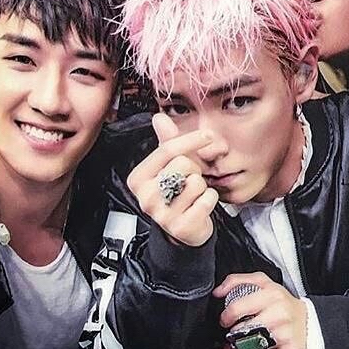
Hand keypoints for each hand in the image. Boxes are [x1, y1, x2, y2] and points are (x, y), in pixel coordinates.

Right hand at [127, 113, 218, 246]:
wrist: (183, 230)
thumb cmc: (177, 193)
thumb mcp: (170, 167)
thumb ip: (167, 142)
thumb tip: (159, 117)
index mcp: (138, 179)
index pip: (167, 150)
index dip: (192, 139)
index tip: (209, 135)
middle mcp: (146, 197)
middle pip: (183, 164)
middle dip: (195, 169)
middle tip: (191, 180)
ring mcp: (162, 214)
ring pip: (197, 182)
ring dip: (203, 186)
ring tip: (194, 195)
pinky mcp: (180, 227)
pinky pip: (207, 200)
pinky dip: (210, 200)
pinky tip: (200, 206)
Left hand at [213, 272, 306, 348]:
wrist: (308, 319)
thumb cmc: (282, 302)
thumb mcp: (262, 283)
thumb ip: (238, 281)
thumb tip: (218, 291)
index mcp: (271, 294)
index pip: (237, 307)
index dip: (226, 316)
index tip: (225, 319)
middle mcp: (279, 312)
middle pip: (243, 329)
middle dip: (235, 332)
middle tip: (237, 330)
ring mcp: (285, 332)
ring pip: (252, 344)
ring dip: (244, 345)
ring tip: (247, 339)